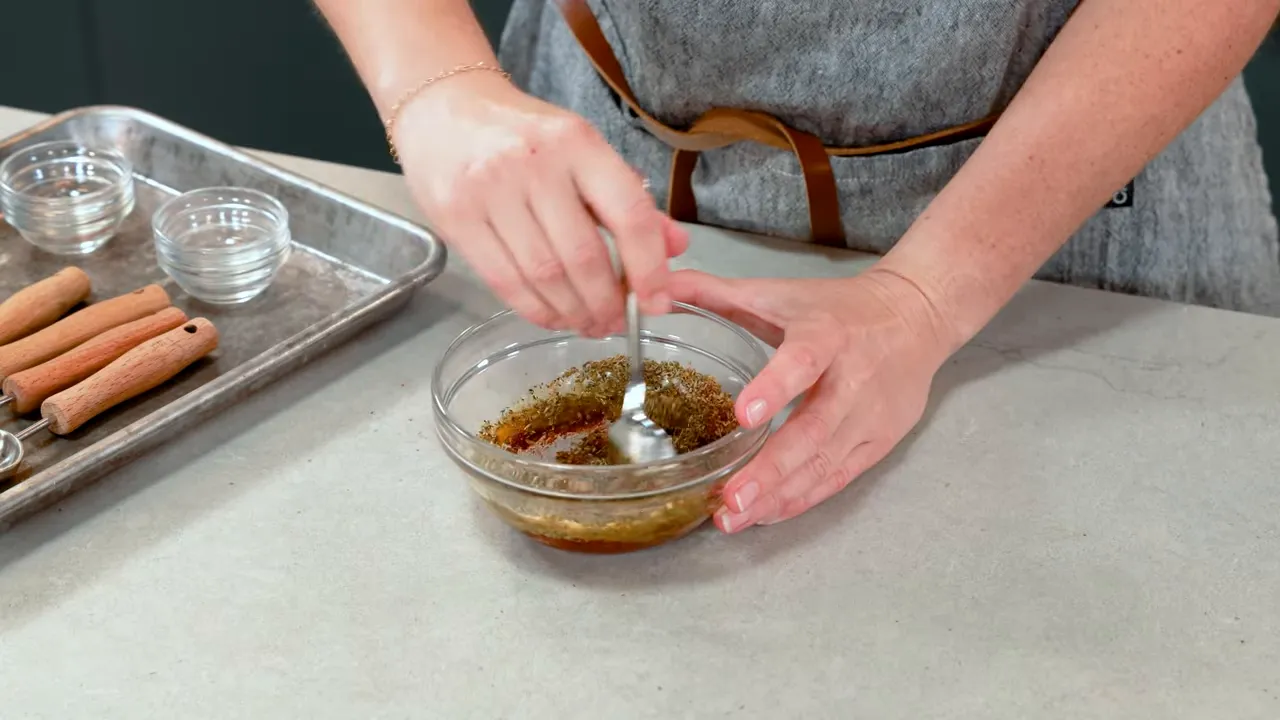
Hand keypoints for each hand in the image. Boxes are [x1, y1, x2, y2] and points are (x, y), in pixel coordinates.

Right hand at [393, 72, 687, 335]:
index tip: (658, 302)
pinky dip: (535, 309)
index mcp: (577, 142)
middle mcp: (533, 163)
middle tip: (615, 323)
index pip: (628, 214)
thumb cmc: (522, 134)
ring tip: (587, 324)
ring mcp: (489, 191)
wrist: (441, 109)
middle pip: (583, 256)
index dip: (648, 268)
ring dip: (573, 312)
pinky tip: (552, 316)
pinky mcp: (456, 218)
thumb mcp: (582, 150)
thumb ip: (628, 198)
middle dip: (606, 303)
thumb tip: (674, 247)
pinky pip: (504, 281)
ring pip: (544, 276)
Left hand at [667, 267, 958, 530]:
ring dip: (778, 495)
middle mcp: (854, 380)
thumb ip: (719, 293)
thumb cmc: (840, 309)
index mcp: (827, 335)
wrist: (917, 316)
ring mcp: (870, 417)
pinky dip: (801, 499)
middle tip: (730, 498)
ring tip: (734, 517)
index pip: (803, 362)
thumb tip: (659, 286)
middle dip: (770, 470)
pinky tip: (767, 513)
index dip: (776, 388)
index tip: (744, 416)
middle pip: (813, 431)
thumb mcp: (782, 293)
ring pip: (824, 464)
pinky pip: (838, 478)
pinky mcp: (879, 442)